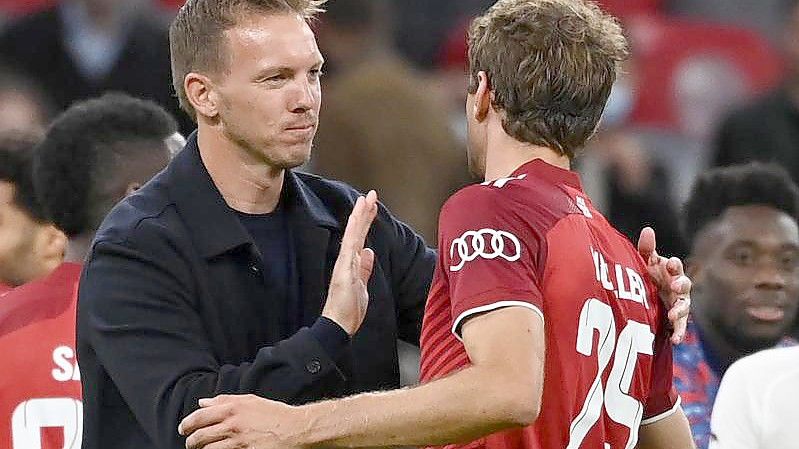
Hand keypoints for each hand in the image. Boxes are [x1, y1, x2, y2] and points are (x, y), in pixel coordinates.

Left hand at [179, 395, 302, 448]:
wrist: (296, 429)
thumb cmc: (274, 414)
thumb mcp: (250, 400)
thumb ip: (225, 400)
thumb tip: (203, 402)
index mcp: (232, 408)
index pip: (200, 417)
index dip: (187, 424)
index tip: (184, 429)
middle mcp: (232, 425)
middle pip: (200, 436)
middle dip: (191, 442)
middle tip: (190, 443)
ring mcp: (238, 442)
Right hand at [322, 191, 378, 334]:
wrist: (338, 326)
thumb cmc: (349, 310)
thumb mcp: (362, 286)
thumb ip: (365, 269)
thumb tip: (369, 252)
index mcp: (352, 264)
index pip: (360, 237)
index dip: (366, 221)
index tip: (372, 206)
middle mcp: (347, 260)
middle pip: (357, 232)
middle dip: (364, 212)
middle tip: (371, 194)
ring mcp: (345, 263)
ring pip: (353, 234)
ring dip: (359, 216)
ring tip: (365, 199)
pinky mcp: (344, 269)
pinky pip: (349, 246)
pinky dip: (353, 232)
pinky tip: (357, 220)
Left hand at [637, 227, 690, 343]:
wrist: (643, 298)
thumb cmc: (647, 276)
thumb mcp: (644, 263)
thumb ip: (646, 249)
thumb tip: (648, 229)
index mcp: (670, 271)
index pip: (675, 265)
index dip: (673, 264)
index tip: (668, 264)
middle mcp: (677, 287)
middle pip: (684, 284)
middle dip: (681, 284)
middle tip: (676, 286)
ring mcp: (678, 303)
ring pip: (684, 306)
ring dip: (680, 310)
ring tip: (673, 315)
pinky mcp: (675, 320)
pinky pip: (680, 327)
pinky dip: (679, 333)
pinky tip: (675, 340)